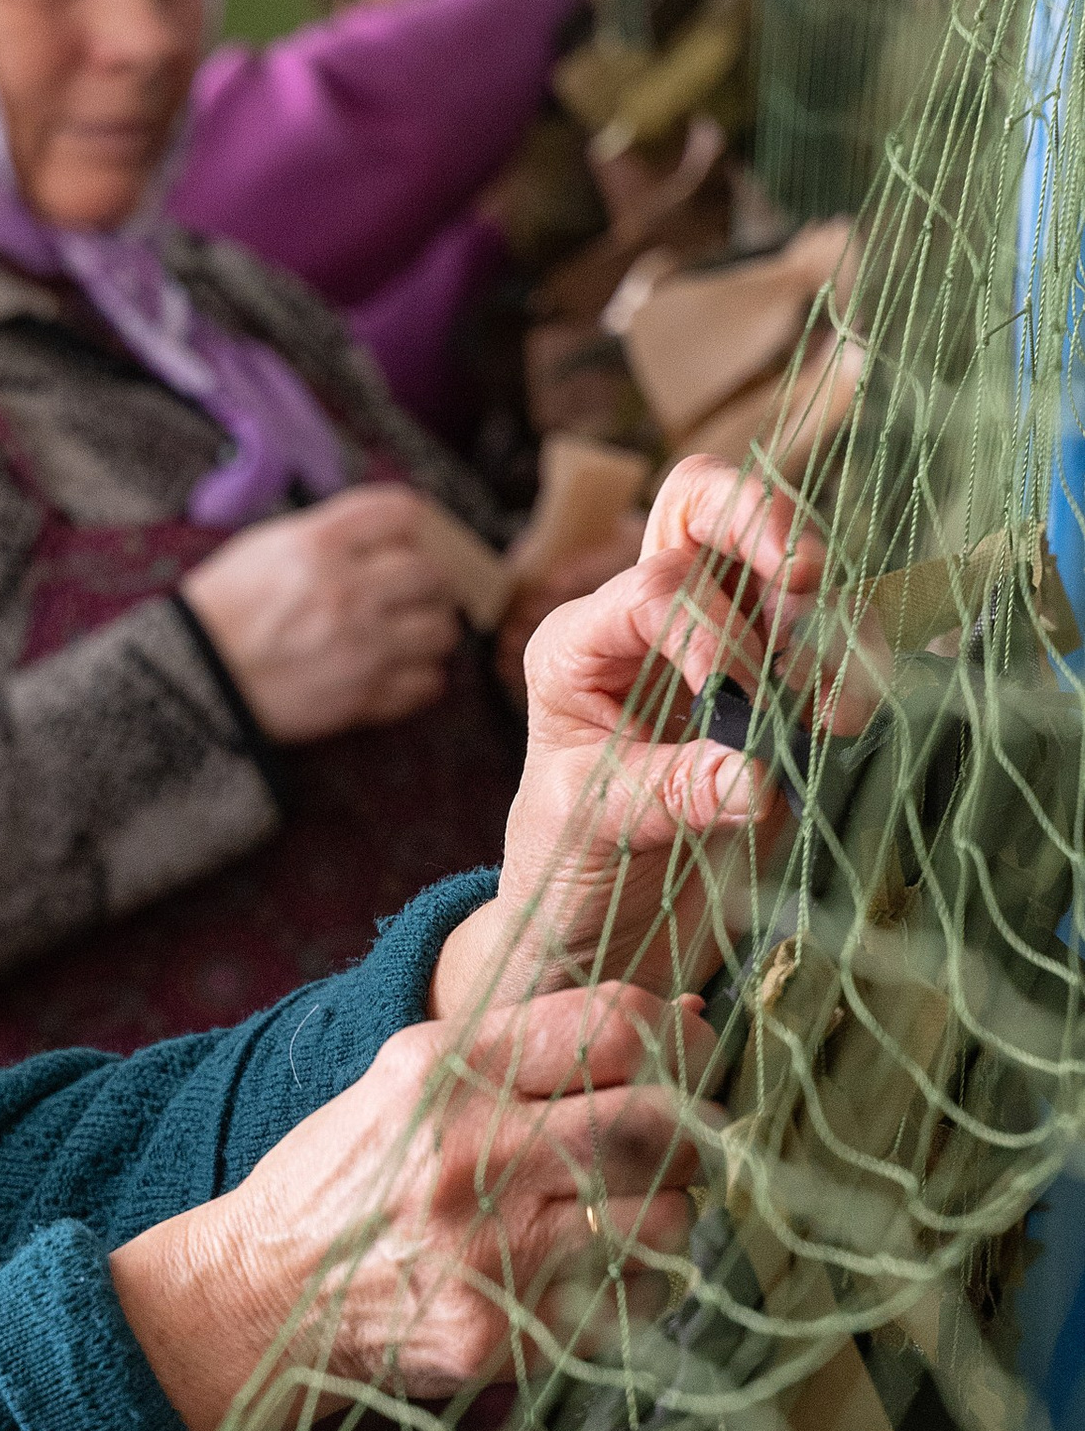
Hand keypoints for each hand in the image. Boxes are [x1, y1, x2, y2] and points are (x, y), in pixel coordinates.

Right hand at [111, 981, 709, 1430]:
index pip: (622, 1027)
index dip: (680, 1041)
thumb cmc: (346, 1183)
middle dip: (686, 1135)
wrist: (255, 1300)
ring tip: (619, 1220)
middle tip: (666, 1151)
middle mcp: (472, 1153)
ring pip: (666, 1219)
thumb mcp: (413, 1079)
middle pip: (662, 1123)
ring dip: (664, 1217)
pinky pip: (631, 1303)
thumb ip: (538, 1047)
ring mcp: (489, 1249)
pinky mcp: (498, 1331)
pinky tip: (586, 1279)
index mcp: (449, 1071)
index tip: (685, 1063)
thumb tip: (692, 1014)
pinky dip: (635, 1290)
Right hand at [181, 485, 461, 743]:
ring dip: (433, 629)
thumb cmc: (222, 612)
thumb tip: (381, 537)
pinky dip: (422, 677)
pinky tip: (403, 670)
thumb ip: (327, 535)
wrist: (193, 680)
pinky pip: (425, 685)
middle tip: (418, 590)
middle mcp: (348, 593)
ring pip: (440, 631)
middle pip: (432, 574)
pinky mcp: (360, 698)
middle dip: (431, 580)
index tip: (406, 539)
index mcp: (318, 545)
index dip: (411, 524)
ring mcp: (360, 648)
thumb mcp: (263, 548)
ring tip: (414, 632)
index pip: (402, 512)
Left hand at [434, 457, 882, 1029]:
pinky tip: (848, 720)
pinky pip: (834, 632)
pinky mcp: (780, 680)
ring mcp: (722, 638)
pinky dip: (856, 660)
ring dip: (823, 620)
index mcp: (580, 642)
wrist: (607, 924)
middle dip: (761, 520)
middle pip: (701, 506)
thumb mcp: (597, 829)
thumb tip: (758, 777)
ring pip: (783, 564)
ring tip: (829, 710)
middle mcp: (649, 621)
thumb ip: (671, 793)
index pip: (653, 586)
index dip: (704, 627)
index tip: (729, 694)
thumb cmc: (574, 867)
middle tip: (803, 574)